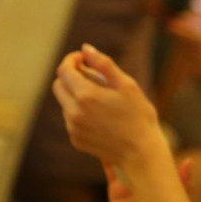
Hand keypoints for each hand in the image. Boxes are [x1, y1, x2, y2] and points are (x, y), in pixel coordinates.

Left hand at [54, 45, 168, 177]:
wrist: (141, 153)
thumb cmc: (138, 116)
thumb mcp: (127, 85)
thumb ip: (104, 64)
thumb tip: (86, 48)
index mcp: (85, 95)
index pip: (64, 70)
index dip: (72, 60)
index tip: (83, 58)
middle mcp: (73, 112)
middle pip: (58, 85)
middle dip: (70, 76)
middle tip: (91, 76)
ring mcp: (73, 128)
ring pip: (65, 103)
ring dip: (76, 95)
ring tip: (102, 99)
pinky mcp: (75, 140)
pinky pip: (71, 119)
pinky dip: (80, 112)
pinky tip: (102, 117)